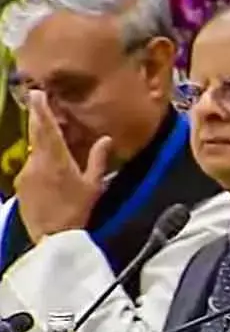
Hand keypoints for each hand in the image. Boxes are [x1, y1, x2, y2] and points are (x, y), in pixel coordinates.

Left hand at [14, 90, 110, 241]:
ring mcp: (25, 173)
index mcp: (57, 159)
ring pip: (34, 153)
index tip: (37, 93)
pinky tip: (49, 177)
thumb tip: (106, 139)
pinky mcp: (20, 185)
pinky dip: (39, 166)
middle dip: (37, 118)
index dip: (41, 109)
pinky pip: (30, 169)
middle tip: (38, 103)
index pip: (46, 127)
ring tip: (54, 151)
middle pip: (36, 134)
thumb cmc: (77, 211)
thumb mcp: (94, 185)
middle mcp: (37, 162)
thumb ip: (98, 159)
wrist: (52, 238)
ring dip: (42, 148)